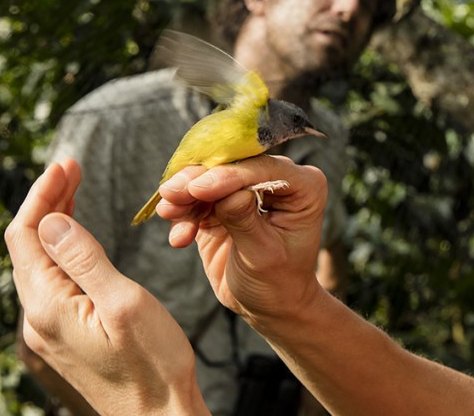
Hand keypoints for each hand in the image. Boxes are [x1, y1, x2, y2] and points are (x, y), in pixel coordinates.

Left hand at [5, 159, 205, 413]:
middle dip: (48, 202)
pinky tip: (80, 240)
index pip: (28, 235)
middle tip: (72, 168)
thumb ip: (84, 259)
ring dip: (55, 224)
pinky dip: (64, 251)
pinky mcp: (66, 336)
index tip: (67, 164)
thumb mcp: (124, 302)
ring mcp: (50, 329)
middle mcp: (40, 318)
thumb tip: (50, 220)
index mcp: (49, 305)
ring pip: (41, 264)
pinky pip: (54, 283)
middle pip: (29, 246)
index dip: (43, 194)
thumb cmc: (152, 364)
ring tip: (74, 192)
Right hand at [155, 155, 326, 326]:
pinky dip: (183, 214)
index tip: (198, 188)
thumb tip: (229, 193)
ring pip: (207, 179)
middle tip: (171, 195)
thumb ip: (245, 222)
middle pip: (231, 167)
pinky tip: (180, 238)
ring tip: (169, 214)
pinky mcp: (221, 205)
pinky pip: (196, 200)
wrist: (269, 306)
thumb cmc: (278, 283)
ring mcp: (247, 189)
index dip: (228, 175)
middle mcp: (278, 180)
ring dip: (184, 196)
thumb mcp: (264, 256)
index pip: (262, 169)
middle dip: (197, 181)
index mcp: (304, 186)